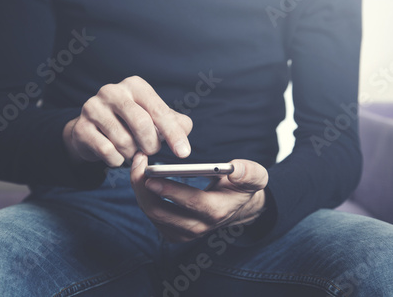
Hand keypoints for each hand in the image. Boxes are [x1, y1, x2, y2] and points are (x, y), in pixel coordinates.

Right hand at [62, 76, 192, 166]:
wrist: (92, 130)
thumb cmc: (129, 122)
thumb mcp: (154, 118)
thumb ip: (174, 122)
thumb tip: (185, 128)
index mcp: (135, 86)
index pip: (159, 111)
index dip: (174, 134)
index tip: (184, 153)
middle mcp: (112, 91)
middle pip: (142, 124)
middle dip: (151, 145)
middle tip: (151, 151)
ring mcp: (93, 108)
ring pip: (124, 141)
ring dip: (132, 153)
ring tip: (131, 150)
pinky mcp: (81, 127)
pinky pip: (108, 152)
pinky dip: (117, 160)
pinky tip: (116, 154)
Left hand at [130, 152, 268, 242]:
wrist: (236, 206)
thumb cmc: (241, 187)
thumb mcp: (255, 177)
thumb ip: (249, 172)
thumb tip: (235, 168)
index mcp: (216, 212)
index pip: (190, 203)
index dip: (170, 191)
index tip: (151, 176)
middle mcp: (197, 227)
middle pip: (160, 211)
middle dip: (143, 187)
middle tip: (138, 161)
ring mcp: (182, 232)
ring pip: (151, 212)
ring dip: (139, 189)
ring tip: (137, 163)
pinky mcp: (171, 231)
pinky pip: (151, 213)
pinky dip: (142, 194)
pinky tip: (141, 174)